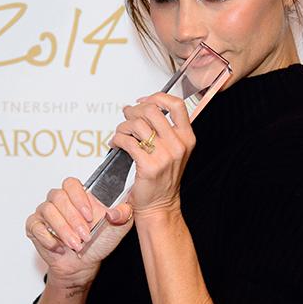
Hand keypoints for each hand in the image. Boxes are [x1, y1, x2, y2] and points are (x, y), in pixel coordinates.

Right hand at [25, 177, 134, 286]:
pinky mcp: (34, 226)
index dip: (78, 197)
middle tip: (85, 235)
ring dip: (63, 230)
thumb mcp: (117, 229)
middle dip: (73, 219)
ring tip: (75, 244)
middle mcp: (59, 201)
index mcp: (78, 196)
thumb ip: (123, 215)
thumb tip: (119, 209)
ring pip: (47, 211)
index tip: (89, 215)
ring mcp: (45, 212)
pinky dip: (48, 238)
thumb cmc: (97, 243)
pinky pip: (35, 226)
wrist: (82, 265)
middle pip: (58, 197)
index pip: (71, 184)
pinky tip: (59, 247)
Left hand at [111, 92, 195, 219]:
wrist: (160, 205)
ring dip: (122, 127)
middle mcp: (178, 145)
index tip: (143, 101)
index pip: (175, 104)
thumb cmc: (162, 178)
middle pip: (152, 111)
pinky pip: (127, 142)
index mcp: (186, 137)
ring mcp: (164, 156)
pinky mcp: (148, 166)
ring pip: (137, 125)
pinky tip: (116, 144)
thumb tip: (143, 106)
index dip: (156, 97)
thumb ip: (164, 129)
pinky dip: (117, 140)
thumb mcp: (173, 150)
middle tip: (126, 116)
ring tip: (120, 134)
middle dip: (134, 111)